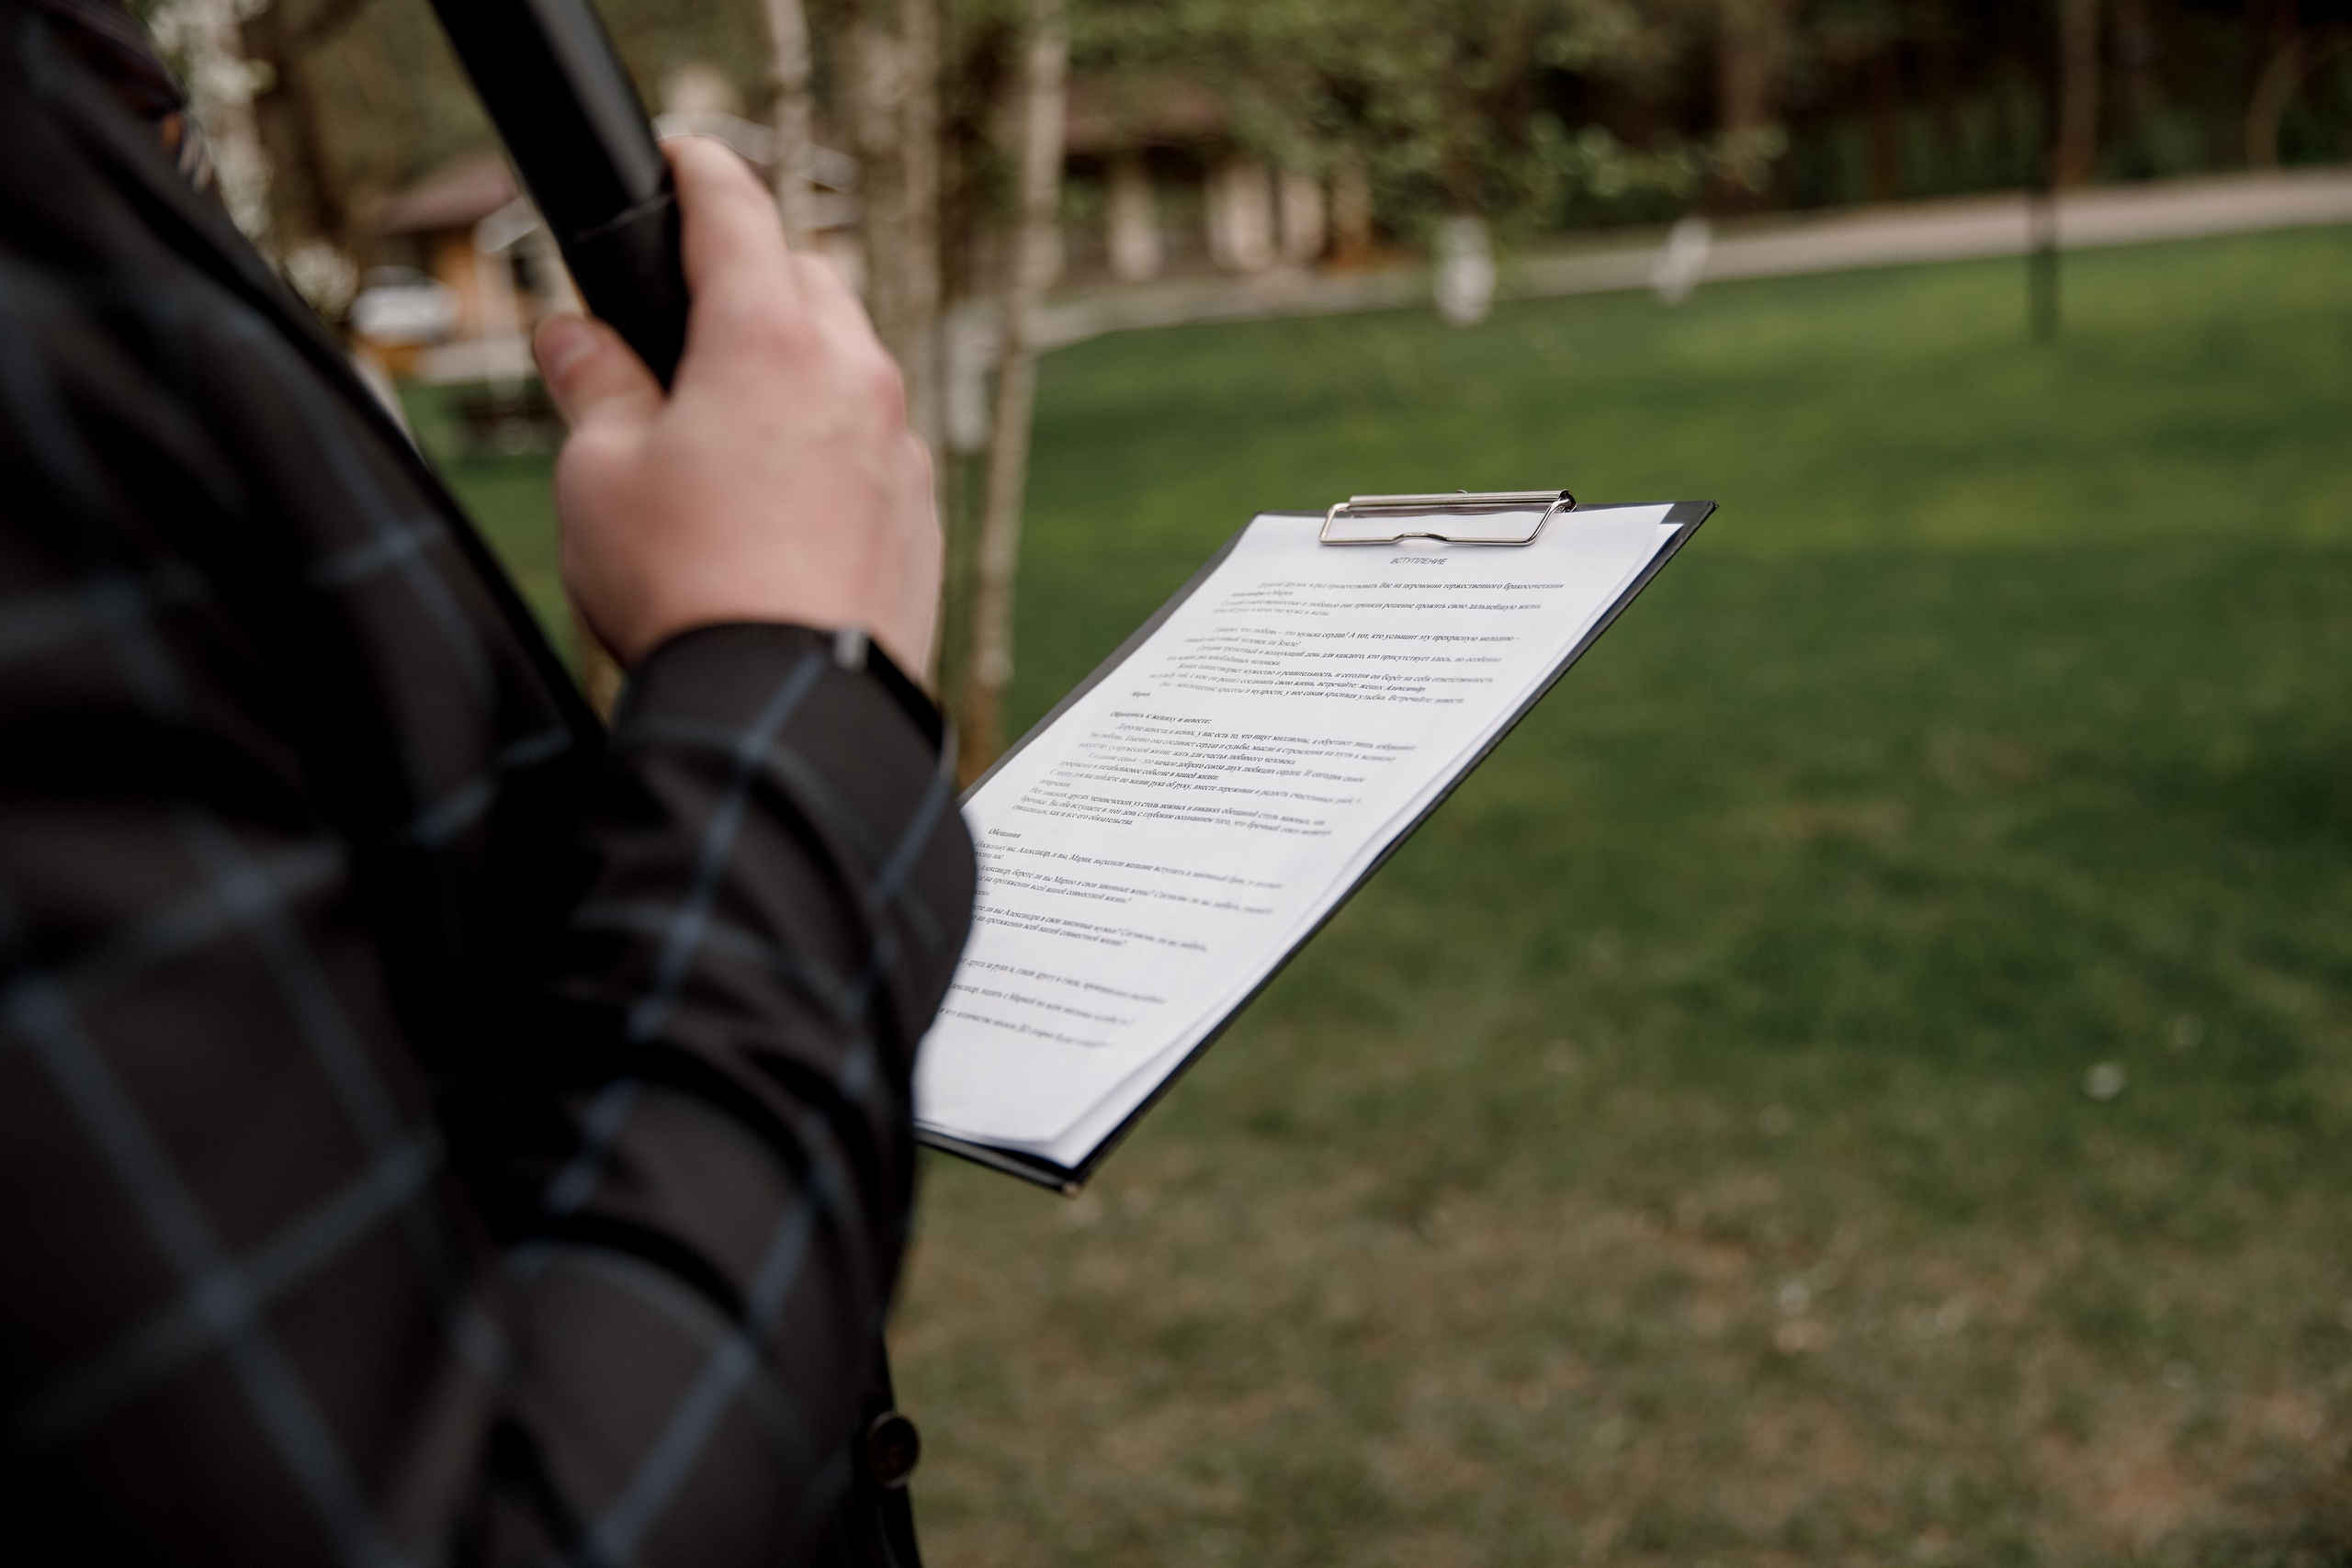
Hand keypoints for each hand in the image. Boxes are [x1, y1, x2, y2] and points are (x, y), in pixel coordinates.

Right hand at [532, 137, 941, 676]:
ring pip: (852, 365)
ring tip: (730, 420)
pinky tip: (782, 497)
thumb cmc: (688, 591)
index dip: (702, 172)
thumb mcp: (597, 475)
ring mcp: (901, 451)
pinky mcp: (921, 518)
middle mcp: (853, 381)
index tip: (684, 160)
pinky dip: (833, 442)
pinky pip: (878, 445)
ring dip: (798, 366)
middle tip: (691, 313)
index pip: (739, 213)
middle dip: (754, 277)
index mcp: (768, 344)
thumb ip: (593, 385)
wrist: (790, 712)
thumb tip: (577, 338)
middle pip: (810, 280)